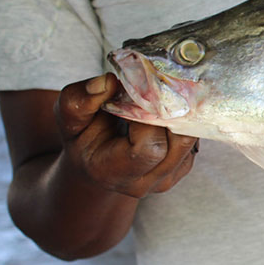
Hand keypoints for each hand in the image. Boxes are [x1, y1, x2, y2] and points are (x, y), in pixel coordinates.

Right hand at [56, 73, 197, 197]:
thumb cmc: (83, 138)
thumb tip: (108, 82)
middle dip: (168, 112)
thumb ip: (79, 101)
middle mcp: (145, 182)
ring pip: (190, 139)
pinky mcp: (183, 167)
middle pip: (177, 143)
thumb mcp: (69, 118)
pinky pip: (194, 139)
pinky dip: (183, 120)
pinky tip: (165, 110)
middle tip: (155, 91)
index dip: (148, 119)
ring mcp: (167, 177)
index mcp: (114, 173)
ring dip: (179, 114)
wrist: (97, 163)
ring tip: (159, 98)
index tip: (136, 98)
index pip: (149, 148)